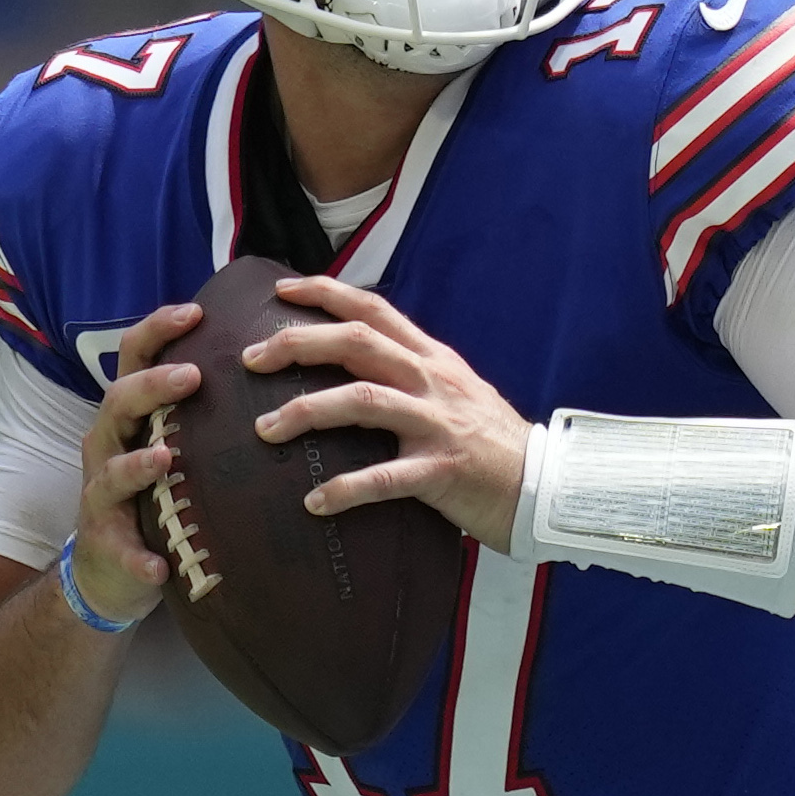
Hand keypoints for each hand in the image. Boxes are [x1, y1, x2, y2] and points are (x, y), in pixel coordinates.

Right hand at [70, 301, 201, 624]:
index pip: (135, 358)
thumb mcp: (173, 442)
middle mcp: (108, 445)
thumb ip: (203, 408)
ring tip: (164, 458)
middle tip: (193, 377)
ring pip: (111, 472)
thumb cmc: (154, 494)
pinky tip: (158, 567)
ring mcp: (102, 496)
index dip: (159, 331)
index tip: (197, 311)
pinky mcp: (107, 546)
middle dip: (152, 387)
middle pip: (118, 402)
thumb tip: (266, 362)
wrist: (110, 569)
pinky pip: (121, 551)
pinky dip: (138, 558)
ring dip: (136, 465)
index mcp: (129, 416)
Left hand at [243, 274, 529, 553]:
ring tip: (264, 430)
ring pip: (361, 400)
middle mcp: (430, 380)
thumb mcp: (453, 390)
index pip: (372, 308)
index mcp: (430, 358)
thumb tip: (354, 363)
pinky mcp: (442, 472)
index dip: (323, 293)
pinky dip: (345, 489)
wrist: (544, 486)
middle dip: (296, 345)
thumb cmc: (489, 443)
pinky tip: (314, 503)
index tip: (281, 292)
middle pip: (354, 343)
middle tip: (250, 359)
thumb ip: (409, 372)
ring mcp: (437, 424)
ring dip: (305, 411)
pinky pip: (384, 478)